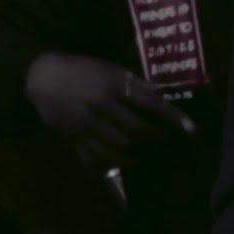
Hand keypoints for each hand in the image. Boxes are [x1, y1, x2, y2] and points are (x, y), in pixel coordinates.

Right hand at [24, 52, 194, 168]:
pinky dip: (112, 164)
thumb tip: (160, 100)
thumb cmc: (83, 69)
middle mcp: (102, 107)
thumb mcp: (112, 69)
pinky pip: (96, 158)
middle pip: (137, 130)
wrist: (43, 78)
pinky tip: (122, 163)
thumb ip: (135, 85)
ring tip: (148, 157)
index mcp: (114, 85)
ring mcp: (86, 126)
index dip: (173, 117)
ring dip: (138, 156)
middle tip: (167, 142)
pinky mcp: (73, 139)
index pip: (151, 103)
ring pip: (119, 149)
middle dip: (157, 139)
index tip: (190, 130)